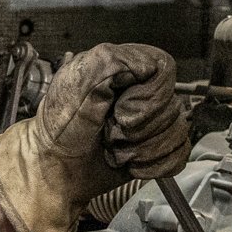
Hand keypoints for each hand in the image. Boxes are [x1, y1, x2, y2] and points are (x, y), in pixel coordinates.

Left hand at [0, 43, 187, 231]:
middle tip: (109, 132)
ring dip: (141, 150)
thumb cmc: (59, 127)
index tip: (119, 111)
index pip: (165, 71)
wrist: (54, 168)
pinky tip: (129, 162)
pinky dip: (152, 165)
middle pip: (172, 108)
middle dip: (137, 130)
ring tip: (114, 147)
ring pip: (176, 133)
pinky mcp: (155, 148)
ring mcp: (150, 122)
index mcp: (126, 67)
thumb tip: (145, 66)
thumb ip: (113, 62)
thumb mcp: (78, 80)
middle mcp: (141, 92)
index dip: (145, 97)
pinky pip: (178, 156)